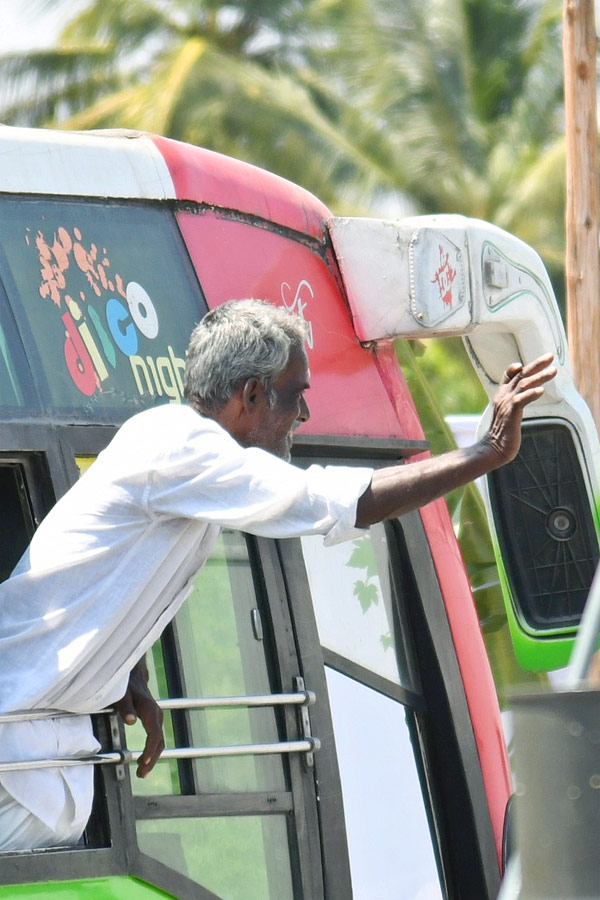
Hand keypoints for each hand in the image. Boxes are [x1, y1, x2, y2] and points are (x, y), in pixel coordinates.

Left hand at [115, 656, 163, 778]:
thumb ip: (126, 707)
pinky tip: (145, 759)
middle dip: (151, 759)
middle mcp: (157, 715)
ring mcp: (157, 718)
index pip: (154, 734)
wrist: (135, 675)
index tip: (143, 761)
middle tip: (141, 774)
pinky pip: (157, 738)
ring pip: (160, 741)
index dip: (150, 749)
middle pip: (159, 741)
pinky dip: (153, 751)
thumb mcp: (122, 694)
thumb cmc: (126, 685)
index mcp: (149, 710)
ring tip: (142, 772)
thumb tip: (131, 722)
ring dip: (153, 758)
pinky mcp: (155, 720)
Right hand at [482, 353, 556, 462]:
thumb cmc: (502, 434)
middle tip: (550, 356)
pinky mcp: (511, 414)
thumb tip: (523, 400)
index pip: (509, 377)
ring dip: (539, 376)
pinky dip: (531, 394)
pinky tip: (541, 390)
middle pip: (521, 376)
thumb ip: (514, 403)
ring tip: (553, 371)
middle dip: (536, 364)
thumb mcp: (507, 414)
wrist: (493, 449)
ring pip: (524, 385)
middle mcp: (503, 397)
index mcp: (502, 396)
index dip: (515, 368)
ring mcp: (506, 404)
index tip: (524, 363)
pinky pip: (521, 400)